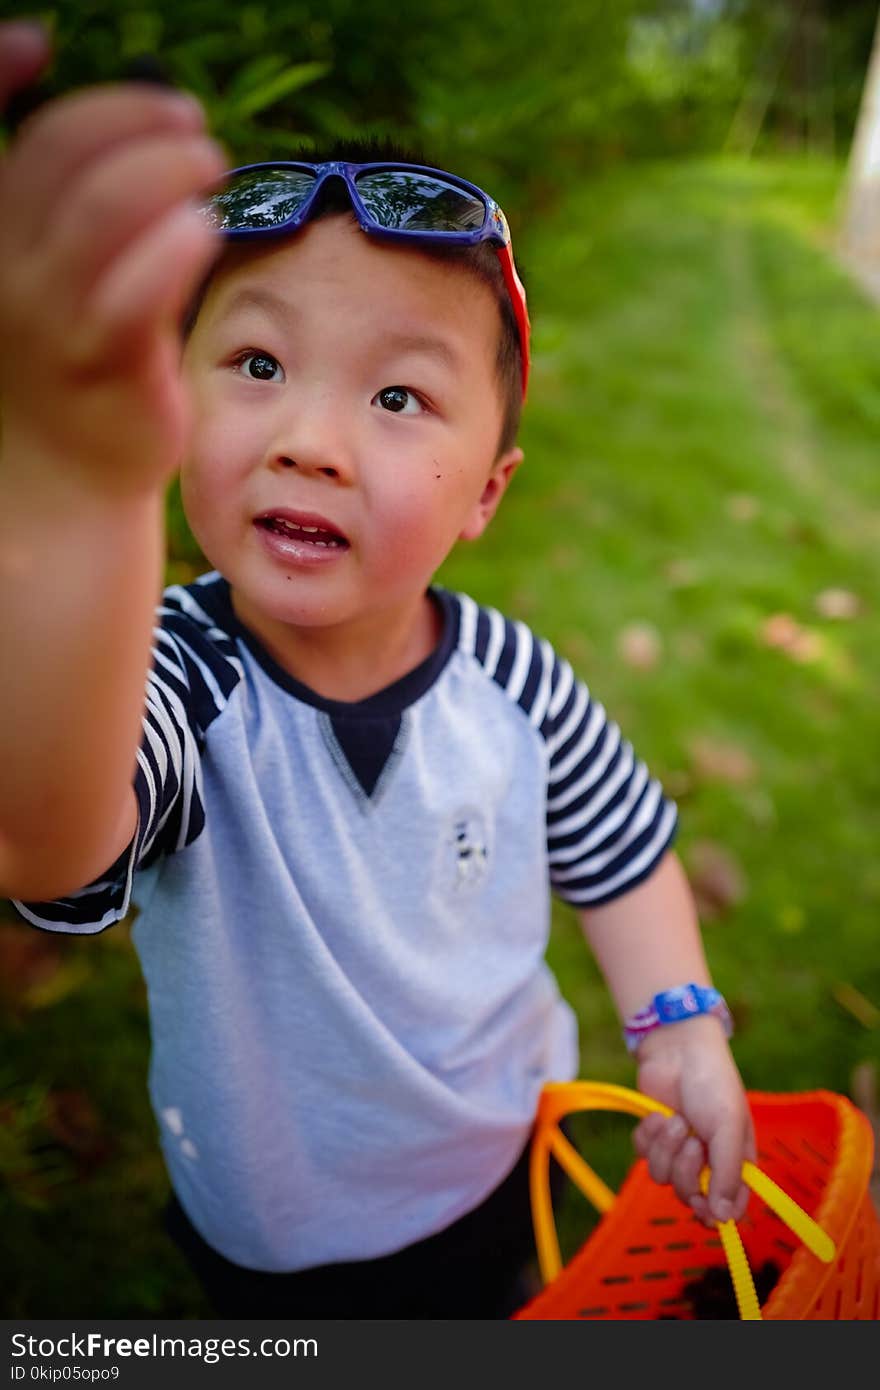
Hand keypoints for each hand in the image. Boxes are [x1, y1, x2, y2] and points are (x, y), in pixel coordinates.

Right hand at [0, 22, 225, 494]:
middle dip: (132, 119)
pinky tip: (205, 229)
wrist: (66, 481)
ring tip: (208, 164)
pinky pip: (137, 288)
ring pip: (101, 208)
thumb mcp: (50, 281)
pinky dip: (176, 243)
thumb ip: (70, 210)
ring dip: (166, 167)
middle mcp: (5, 272)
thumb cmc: (72, 369)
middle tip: (191, 128)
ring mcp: (50, 320)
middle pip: (58, 153)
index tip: (39, 40)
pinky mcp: (107, 365)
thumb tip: (131, 130)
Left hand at [632, 1014, 754, 1225]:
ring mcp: (677, 1150)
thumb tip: (722, 1219)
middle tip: (691, 1140)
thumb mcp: (729, 1127)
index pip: (727, 1207)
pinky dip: (648, 1135)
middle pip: (689, 1196)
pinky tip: (658, 1114)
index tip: (703, 1205)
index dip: (714, 1213)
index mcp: (735, 1162)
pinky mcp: (652, 1136)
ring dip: (666, 1148)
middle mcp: (706, 1162)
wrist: (677, 1048)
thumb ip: (727, 1173)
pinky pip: (642, 1155)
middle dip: (686, 1170)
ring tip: (675, 1119)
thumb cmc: (713, 1083)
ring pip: (662, 1177)